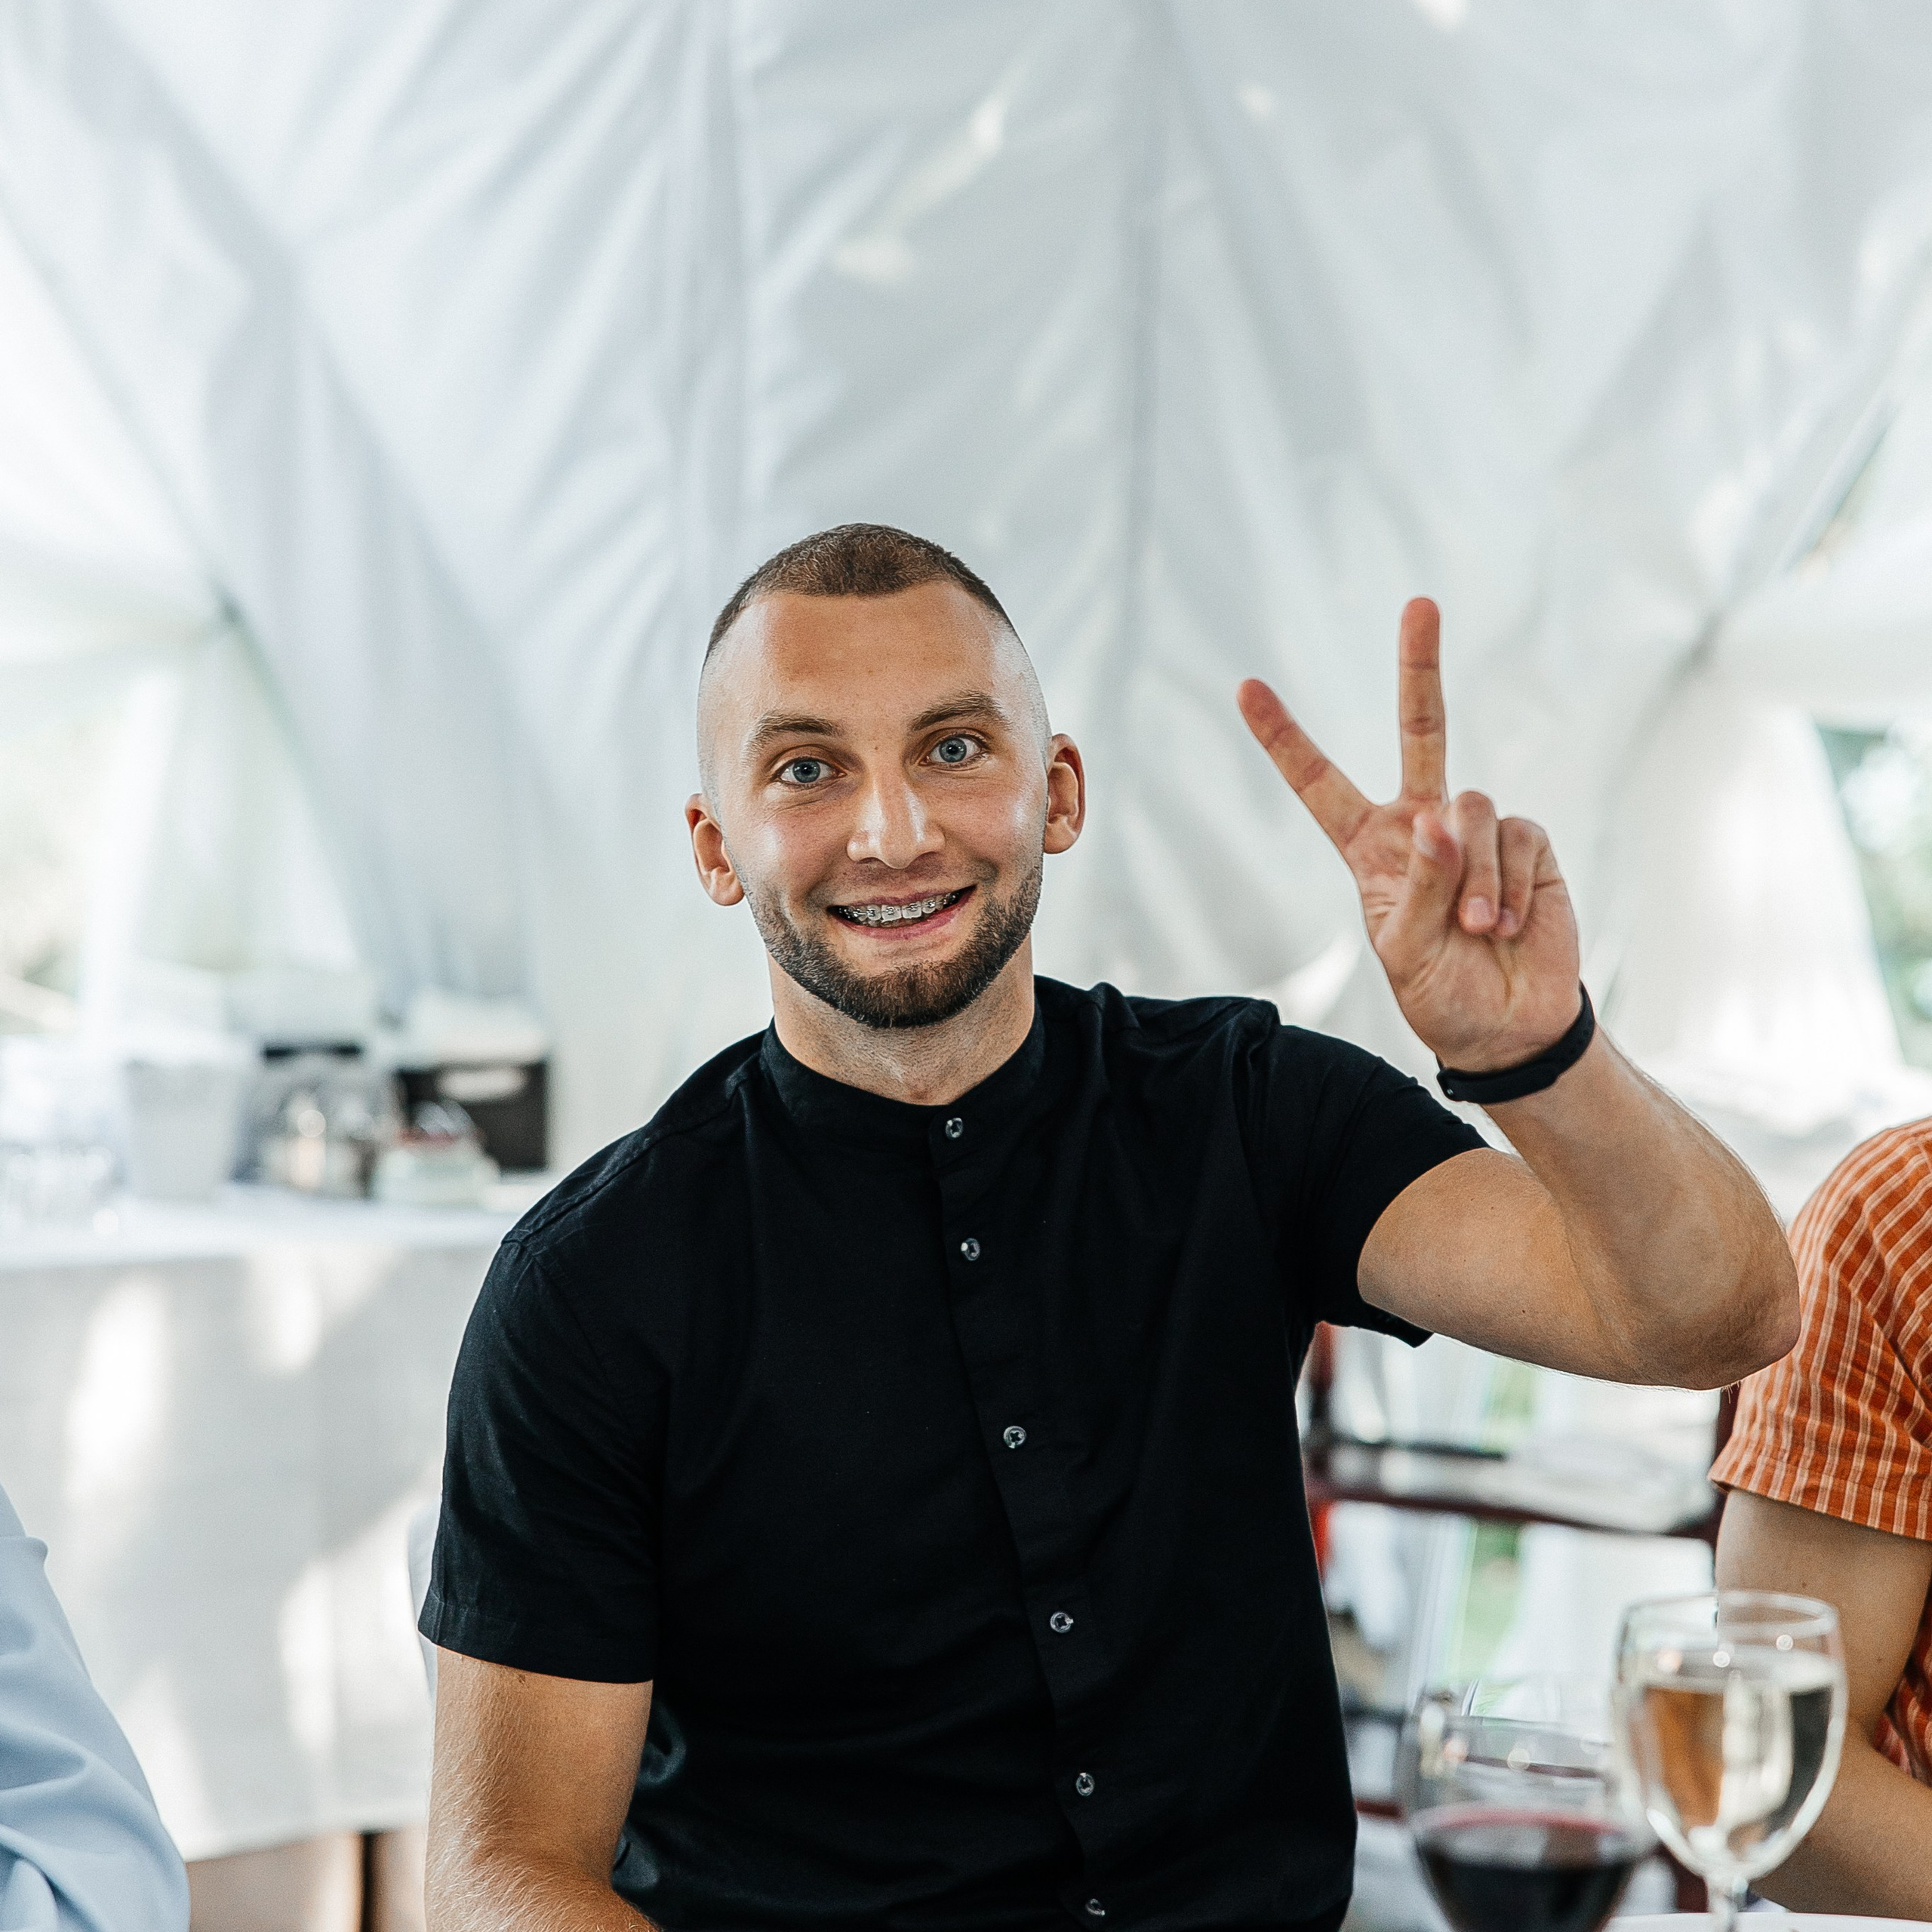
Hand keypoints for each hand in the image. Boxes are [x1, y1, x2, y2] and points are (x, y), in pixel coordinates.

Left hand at [1238, 597, 1579, 1072]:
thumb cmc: (1439, 990)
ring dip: (1470, 876)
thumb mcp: (1402, 951)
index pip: (1319, 782)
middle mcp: (1422, 823)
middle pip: (1421, 730)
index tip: (1245, 687)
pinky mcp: (1527, 843)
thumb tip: (1441, 816)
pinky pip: (1516, 839)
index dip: (1284, 737)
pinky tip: (1506, 926)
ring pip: (1470, 809)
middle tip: (1421, 603)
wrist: (1504, 1025)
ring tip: (1474, 929)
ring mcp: (1476, 829)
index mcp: (1370, 846)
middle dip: (1420, 667)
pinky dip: (1509, 886)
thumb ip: (1416, 886)